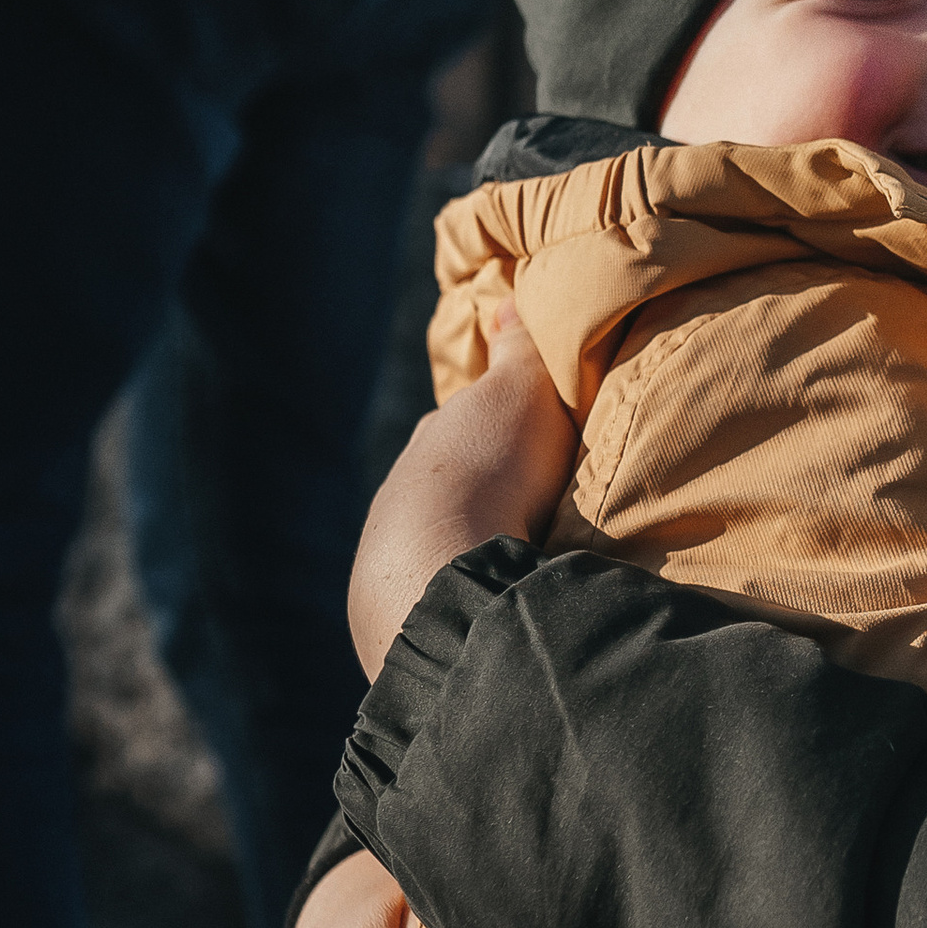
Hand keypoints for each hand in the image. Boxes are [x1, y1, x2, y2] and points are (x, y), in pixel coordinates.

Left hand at [348, 302, 574, 677]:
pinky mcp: (393, 629)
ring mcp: (389, 569)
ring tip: (522, 577)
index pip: (464, 438)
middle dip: (486, 505)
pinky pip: (436, 607)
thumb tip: (505, 298)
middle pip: (449, 500)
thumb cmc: (489, 475)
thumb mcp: (520, 396)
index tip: (534, 449)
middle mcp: (397, 506)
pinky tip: (496, 616)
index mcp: (429, 453)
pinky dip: (465, 606)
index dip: (500, 439)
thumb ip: (520, 351)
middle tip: (537, 518)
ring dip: (473, 562)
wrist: (439, 579)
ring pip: (437, 557)